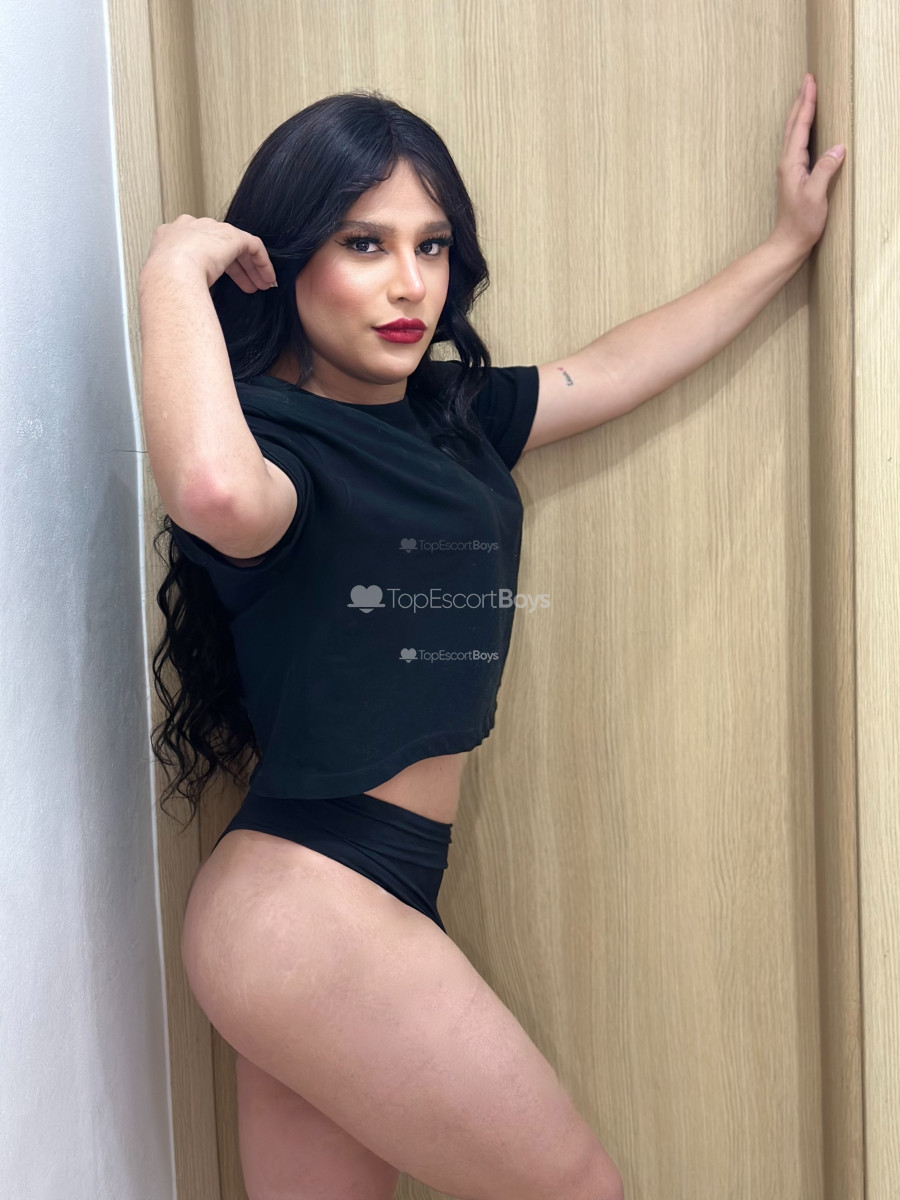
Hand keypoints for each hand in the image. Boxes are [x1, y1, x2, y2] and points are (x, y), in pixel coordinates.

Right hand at [142, 214, 278, 291]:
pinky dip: (262, 262)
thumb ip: (177, 277)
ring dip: (250, 268)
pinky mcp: (231, 235)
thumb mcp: (166, 277)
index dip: (211, 264)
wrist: (170, 272)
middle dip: (235, 268)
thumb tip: (185, 296)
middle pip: (218, 245)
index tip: (218, 281)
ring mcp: (211, 228)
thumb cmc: (163, 281)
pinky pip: (253, 246)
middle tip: (246, 286)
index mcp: (170, 235)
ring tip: (259, 286)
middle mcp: (190, 226)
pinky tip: (267, 278)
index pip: (196, 246)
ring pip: (236, 246)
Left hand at [770, 74, 844, 257]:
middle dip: (801, 100)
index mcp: (791, 163)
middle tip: (807, 79)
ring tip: (805, 96)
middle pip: (793, 124)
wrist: (788, 242)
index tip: (810, 82)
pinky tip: (805, 129)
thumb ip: (825, 170)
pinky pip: (797, 144)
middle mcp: (786, 162)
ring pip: (793, 133)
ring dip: (799, 112)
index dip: (807, 103)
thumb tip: (837, 147)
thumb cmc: (801, 222)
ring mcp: (789, 169)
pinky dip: (801, 129)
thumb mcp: (816, 195)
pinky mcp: (793, 176)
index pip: (800, 126)